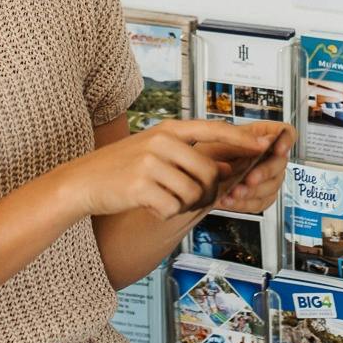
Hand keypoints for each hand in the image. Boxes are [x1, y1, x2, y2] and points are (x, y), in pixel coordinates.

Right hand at [56, 119, 281, 219]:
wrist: (81, 182)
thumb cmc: (119, 168)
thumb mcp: (153, 152)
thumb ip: (187, 155)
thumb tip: (223, 166)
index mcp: (167, 130)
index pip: (213, 129)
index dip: (239, 138)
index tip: (261, 145)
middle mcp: (161, 142)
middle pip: (208, 171)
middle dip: (207, 192)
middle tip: (190, 199)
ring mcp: (150, 163)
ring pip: (192, 193)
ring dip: (184, 205)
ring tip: (163, 201)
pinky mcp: (140, 186)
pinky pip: (171, 208)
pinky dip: (164, 213)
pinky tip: (148, 206)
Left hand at [211, 124, 293, 213]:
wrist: (192, 174)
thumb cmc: (205, 152)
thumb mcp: (220, 139)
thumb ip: (244, 139)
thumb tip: (267, 140)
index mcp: (260, 136)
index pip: (286, 133)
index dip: (286, 141)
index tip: (278, 150)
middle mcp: (267, 158)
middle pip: (280, 164)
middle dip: (264, 173)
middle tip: (249, 178)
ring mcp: (265, 179)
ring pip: (271, 187)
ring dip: (252, 191)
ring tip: (234, 192)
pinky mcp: (257, 198)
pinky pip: (258, 204)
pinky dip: (243, 204)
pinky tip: (230, 201)